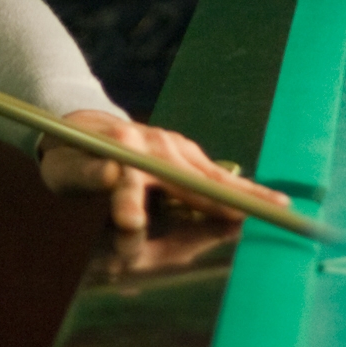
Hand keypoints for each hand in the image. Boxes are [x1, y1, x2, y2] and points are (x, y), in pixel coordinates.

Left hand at [36, 108, 291, 232]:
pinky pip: (214, 174)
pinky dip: (240, 188)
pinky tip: (265, 201)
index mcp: (126, 148)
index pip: (140, 182)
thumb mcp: (63, 169)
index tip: (171, 221)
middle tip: (268, 212)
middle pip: (197, 178)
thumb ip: (85, 174)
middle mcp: (157, 144)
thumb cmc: (68, 156)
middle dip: (233, 198)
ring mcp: (174, 146)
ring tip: (282, 208)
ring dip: (247, 193)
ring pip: (214, 176)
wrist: (78, 126)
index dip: (154, 203)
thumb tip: (110, 174)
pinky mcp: (183, 151)